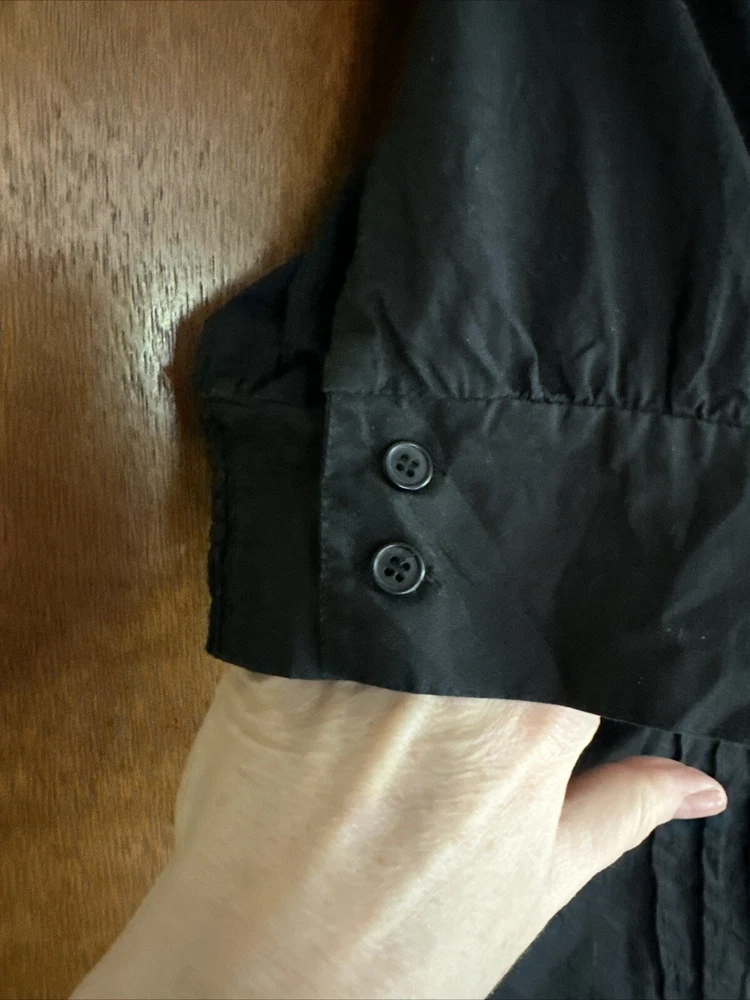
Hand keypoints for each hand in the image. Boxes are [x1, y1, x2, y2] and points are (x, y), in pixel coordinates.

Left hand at [73, 666, 726, 999]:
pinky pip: (323, 607)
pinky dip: (336, 629)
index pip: (563, 641)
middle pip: (484, 611)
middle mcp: (448, 672)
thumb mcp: (531, 885)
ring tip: (389, 699)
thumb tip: (701, 785)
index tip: (525, 675)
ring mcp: (357, 658)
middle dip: (480, 639)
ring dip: (412, 629)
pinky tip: (331, 687)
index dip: (547, 654)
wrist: (262, 971)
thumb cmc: (401, 944)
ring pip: (410, 595)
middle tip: (445, 696)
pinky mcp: (280, 656)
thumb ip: (619, 811)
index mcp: (528, 720)